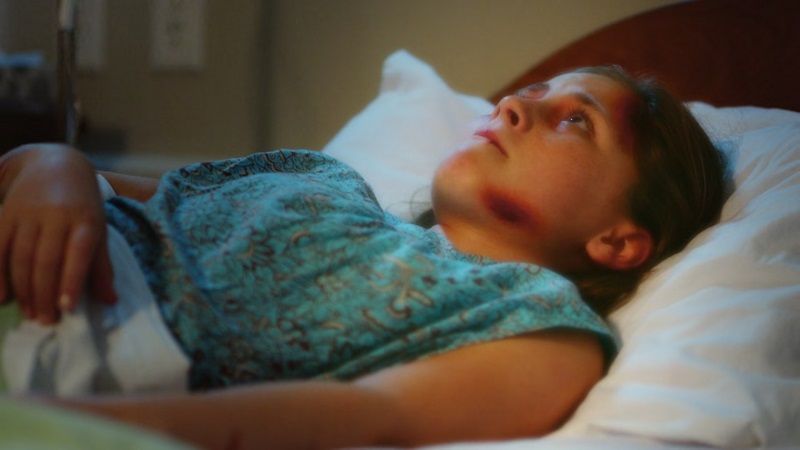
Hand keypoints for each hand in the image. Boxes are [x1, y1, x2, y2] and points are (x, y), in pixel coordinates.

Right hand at [0, 144, 116, 324]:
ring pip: (21, 257)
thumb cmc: (83, 204)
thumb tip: (110, 300)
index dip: (71, 281)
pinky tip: (2, 297)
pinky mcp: (6, 214)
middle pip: (46, 261)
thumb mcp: (99, 229)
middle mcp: (57, 216)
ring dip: (24, 290)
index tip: (67, 308)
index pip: (78, 253)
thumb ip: (102, 265)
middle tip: (46, 321)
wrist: (56, 164)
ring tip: (30, 313)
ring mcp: (28, 214)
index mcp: (86, 220)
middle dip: (45, 294)